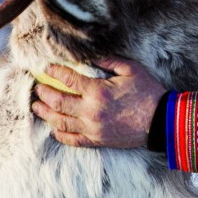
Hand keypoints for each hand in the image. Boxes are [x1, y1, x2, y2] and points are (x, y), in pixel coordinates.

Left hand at [31, 56, 165, 148]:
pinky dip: (61, 134)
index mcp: (98, 91)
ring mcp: (92, 128)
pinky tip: (55, 129)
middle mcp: (90, 111)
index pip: (68, 79)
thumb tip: (91, 56)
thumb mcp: (131, 70)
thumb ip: (110, 61)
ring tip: (37, 107)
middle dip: (44, 93)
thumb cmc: (148, 92)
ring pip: (60, 121)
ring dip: (46, 113)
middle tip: (37, 88)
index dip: (55, 72)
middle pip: (58, 102)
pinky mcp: (97, 140)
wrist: (160, 120)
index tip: (47, 68)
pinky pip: (73, 140)